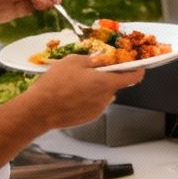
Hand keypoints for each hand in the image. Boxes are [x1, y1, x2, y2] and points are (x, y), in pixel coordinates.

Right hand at [18, 56, 144, 129]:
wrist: (39, 110)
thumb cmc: (55, 84)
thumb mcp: (73, 61)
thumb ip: (92, 60)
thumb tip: (100, 60)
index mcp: (107, 82)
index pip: (132, 77)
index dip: (137, 71)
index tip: (138, 67)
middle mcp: (106, 98)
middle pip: (113, 85)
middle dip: (105, 77)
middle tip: (89, 72)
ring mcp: (98, 110)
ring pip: (102, 95)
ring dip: (95, 89)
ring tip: (74, 84)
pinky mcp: (88, 118)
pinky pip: (92, 105)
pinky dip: (86, 99)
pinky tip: (70, 96)